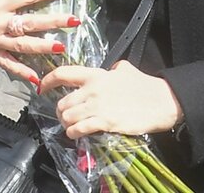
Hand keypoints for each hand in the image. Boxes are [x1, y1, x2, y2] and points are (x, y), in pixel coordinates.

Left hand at [39, 61, 183, 138]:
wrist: (161, 101)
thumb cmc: (145, 85)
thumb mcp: (126, 69)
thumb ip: (113, 69)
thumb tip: (111, 69)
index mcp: (97, 74)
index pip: (64, 73)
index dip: (48, 80)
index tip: (42, 87)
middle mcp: (93, 89)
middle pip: (62, 102)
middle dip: (62, 112)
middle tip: (67, 116)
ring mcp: (97, 106)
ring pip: (68, 117)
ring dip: (67, 124)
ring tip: (72, 127)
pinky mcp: (104, 122)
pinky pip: (78, 129)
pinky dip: (73, 133)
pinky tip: (77, 134)